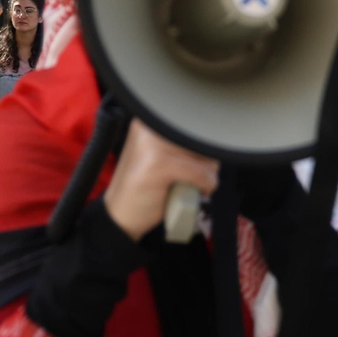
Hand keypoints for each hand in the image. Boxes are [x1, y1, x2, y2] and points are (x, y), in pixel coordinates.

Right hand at [103, 119, 219, 240]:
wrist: (119, 217)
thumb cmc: (144, 187)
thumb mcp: (160, 155)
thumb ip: (183, 143)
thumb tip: (218, 141)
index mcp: (150, 119)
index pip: (195, 124)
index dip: (204, 146)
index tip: (198, 160)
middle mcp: (149, 126)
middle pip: (202, 138)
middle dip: (206, 161)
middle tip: (192, 177)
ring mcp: (152, 144)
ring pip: (204, 156)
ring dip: (208, 175)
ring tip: (188, 184)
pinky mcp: (158, 165)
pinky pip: (200, 173)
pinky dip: (206, 185)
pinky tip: (196, 191)